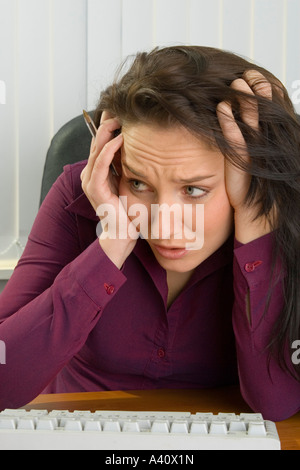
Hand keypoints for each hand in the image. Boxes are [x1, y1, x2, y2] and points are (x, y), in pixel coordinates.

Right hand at [81, 111, 136, 266]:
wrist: (123, 234)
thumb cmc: (128, 210)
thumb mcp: (130, 182)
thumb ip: (129, 166)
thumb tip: (143, 147)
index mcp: (98, 171)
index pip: (101, 142)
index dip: (109, 125)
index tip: (121, 110)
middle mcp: (91, 174)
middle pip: (97, 141)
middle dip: (107, 122)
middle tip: (118, 107)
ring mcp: (91, 181)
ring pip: (96, 149)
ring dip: (107, 131)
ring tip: (119, 117)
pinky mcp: (95, 189)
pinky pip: (100, 164)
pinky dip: (108, 149)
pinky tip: (120, 138)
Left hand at [216, 70, 274, 242]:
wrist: (256, 218)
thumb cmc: (251, 192)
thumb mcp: (250, 165)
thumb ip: (246, 145)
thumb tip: (237, 126)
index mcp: (267, 145)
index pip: (267, 113)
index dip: (262, 94)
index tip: (252, 76)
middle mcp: (264, 147)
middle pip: (262, 112)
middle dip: (257, 91)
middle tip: (248, 72)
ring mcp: (255, 155)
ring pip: (252, 122)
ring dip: (245, 101)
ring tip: (238, 82)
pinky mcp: (244, 165)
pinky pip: (236, 140)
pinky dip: (229, 123)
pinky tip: (222, 108)